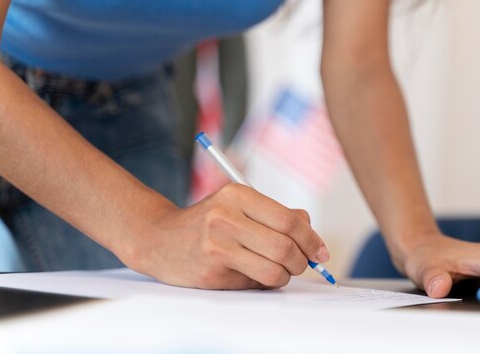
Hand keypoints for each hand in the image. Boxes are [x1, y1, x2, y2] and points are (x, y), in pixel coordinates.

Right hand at [125, 184, 329, 289]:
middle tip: (302, 264)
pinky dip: (264, 282)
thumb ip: (276, 214)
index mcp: (237, 195)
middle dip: (302, 260)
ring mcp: (217, 246)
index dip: (311, 239)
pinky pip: (254, 283)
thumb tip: (309, 228)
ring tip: (280, 271)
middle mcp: (226, 218)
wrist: (159, 239)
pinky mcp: (211, 272)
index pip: (288, 220)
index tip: (320, 251)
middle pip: (285, 246)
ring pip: (274, 269)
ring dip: (285, 275)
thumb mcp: (238, 206)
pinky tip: (254, 273)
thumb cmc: (207, 222)